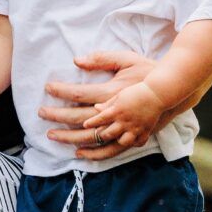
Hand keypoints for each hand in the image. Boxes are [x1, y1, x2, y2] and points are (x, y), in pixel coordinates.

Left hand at [39, 51, 155, 159]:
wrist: (170, 90)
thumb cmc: (146, 72)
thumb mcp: (126, 59)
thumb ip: (102, 59)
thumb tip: (77, 60)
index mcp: (111, 92)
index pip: (79, 92)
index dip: (61, 90)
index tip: (47, 88)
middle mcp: (114, 111)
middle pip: (79, 117)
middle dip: (57, 116)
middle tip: (41, 113)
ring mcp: (123, 126)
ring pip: (90, 136)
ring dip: (69, 137)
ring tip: (52, 135)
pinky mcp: (130, 136)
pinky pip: (109, 149)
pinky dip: (93, 153)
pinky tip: (79, 152)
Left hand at [83, 83, 164, 146]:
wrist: (158, 93)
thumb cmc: (137, 90)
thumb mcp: (120, 94)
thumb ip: (108, 103)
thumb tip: (96, 107)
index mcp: (117, 110)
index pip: (99, 119)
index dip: (90, 123)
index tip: (85, 125)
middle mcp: (125, 121)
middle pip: (107, 134)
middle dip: (100, 135)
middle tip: (95, 135)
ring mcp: (136, 128)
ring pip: (121, 142)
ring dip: (115, 142)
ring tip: (110, 140)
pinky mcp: (146, 131)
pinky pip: (138, 143)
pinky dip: (132, 144)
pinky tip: (128, 141)